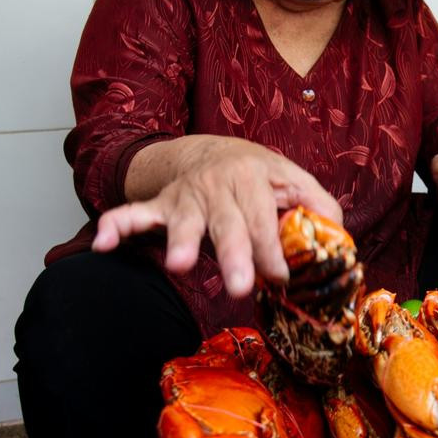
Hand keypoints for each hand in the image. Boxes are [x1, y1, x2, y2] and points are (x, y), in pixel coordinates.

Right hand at [91, 137, 342, 297]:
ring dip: (178, 242)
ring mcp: (187, 196)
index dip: (274, 250)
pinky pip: (133, 214)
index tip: (282, 278)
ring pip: (182, 221)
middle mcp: (219, 186)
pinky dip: (116, 227)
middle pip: (227, 224)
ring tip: (178, 266)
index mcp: (256, 179)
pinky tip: (101, 245)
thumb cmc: (261, 177)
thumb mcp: (296, 181)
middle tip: (239, 288)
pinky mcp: (161, 205)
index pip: (266, 220)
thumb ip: (320, 208)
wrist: (214, 150)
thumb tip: (337, 241)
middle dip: (233, 255)